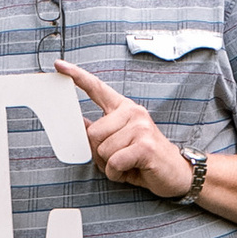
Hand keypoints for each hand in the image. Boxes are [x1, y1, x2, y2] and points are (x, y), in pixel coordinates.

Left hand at [57, 61, 192, 197]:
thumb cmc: (144, 159)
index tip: (59, 65)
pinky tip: (131, 169)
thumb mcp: (118, 143)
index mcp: (124, 108)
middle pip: (92, 133)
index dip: (76, 76)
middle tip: (118, 158)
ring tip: (128, 164)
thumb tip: (79, 124)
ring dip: (110, 165)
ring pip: (102, 149)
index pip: (97, 88)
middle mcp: (133, 112)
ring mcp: (140, 127)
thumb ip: (100, 132)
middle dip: (99, 153)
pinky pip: (114, 161)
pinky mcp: (145, 145)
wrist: (177, 172)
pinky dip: (117, 172)